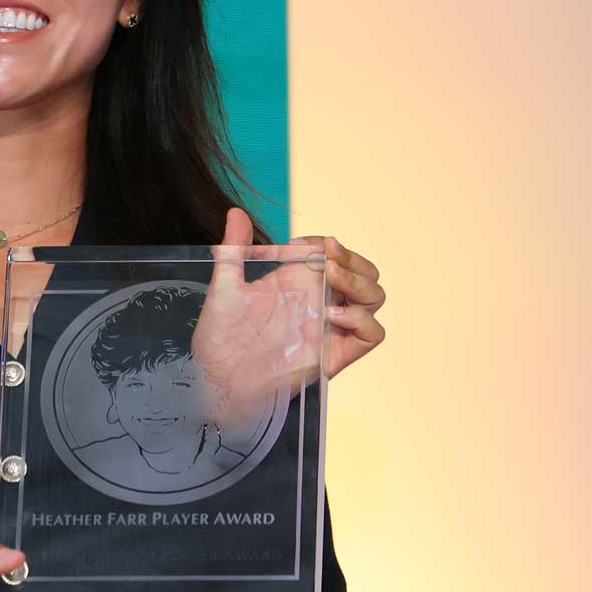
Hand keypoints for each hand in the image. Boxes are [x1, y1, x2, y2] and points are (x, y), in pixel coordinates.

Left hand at [195, 211, 386, 413]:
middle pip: (365, 273)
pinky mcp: (334, 355)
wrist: (217, 379)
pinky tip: (331, 314)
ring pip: (374, 298)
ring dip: (360, 281)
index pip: (335, 255)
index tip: (298, 245)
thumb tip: (236, 212)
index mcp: (300, 284)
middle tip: (328, 257)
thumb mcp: (225, 288)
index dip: (327, 244)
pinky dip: (361, 319)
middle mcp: (321, 303)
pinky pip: (372, 335)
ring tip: (331, 277)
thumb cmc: (220, 340)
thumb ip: (233, 251)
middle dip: (353, 259)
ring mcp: (330, 328)